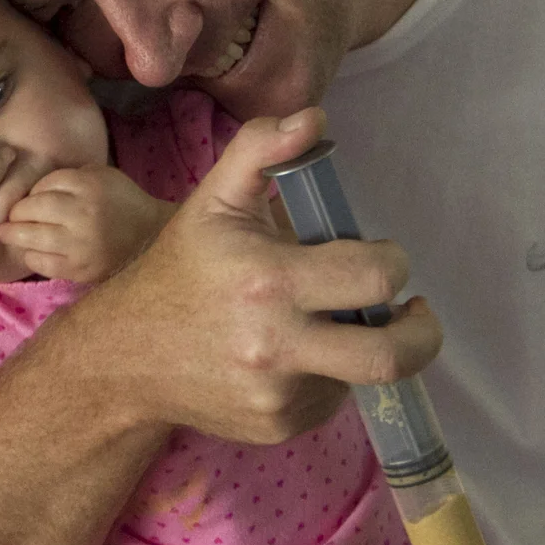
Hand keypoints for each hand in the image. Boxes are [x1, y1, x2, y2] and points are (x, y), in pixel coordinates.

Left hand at [0, 166, 172, 282]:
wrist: (151, 238)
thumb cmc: (123, 203)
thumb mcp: (103, 176)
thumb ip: (72, 177)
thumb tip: (33, 189)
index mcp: (90, 186)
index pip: (45, 184)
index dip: (31, 191)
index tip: (29, 199)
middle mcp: (84, 214)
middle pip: (33, 209)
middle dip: (16, 213)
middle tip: (9, 218)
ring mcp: (82, 245)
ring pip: (34, 238)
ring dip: (15, 236)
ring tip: (8, 234)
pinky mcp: (82, 269)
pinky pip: (45, 264)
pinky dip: (32, 257)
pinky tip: (31, 252)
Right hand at [90, 108, 443, 442]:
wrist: (124, 359)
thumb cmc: (178, 272)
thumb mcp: (212, 201)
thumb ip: (261, 149)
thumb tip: (315, 117)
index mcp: (269, 281)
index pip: (375, 276)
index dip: (394, 263)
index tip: (384, 260)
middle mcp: (276, 346)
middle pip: (389, 356)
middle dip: (420, 333)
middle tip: (414, 314)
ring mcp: (278, 396)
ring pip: (358, 374)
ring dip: (357, 347)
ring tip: (323, 325)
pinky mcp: (278, 427)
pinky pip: (330, 400)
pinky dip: (326, 376)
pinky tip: (292, 358)